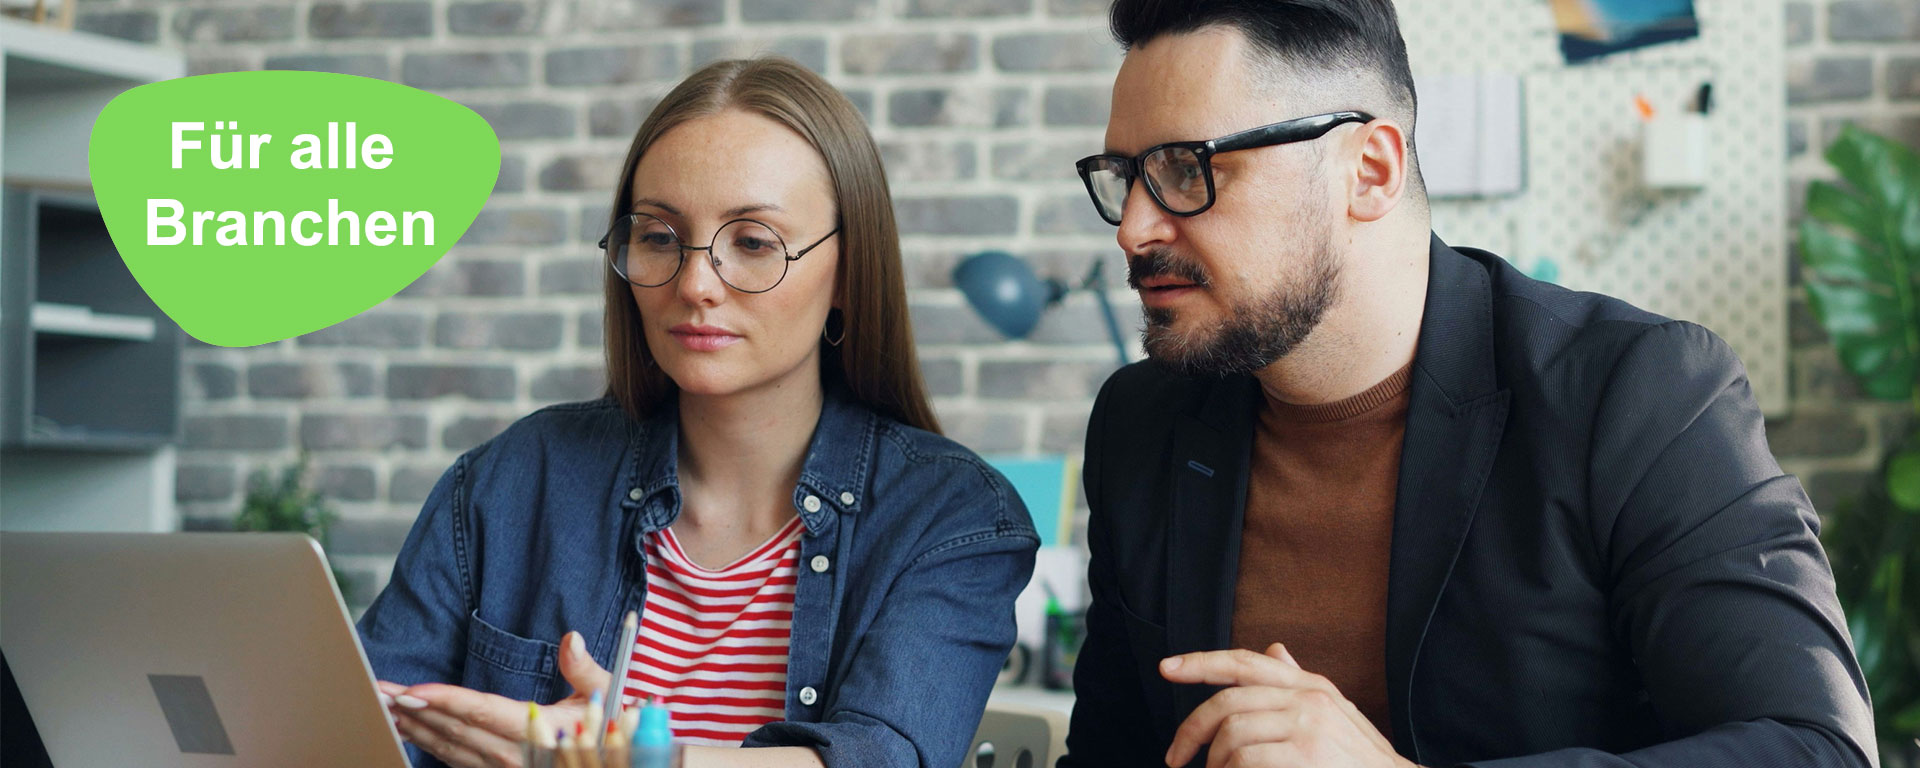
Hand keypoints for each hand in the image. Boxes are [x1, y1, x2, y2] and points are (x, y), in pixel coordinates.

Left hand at [379, 630, 614, 767]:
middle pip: (454, 728)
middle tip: (379, 689)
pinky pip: (452, 758)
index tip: (412, 690)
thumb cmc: (606, 727)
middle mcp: (512, 754)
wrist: (608, 761)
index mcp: (535, 730)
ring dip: (413, 724)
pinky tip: (409, 727)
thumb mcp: (604, 694)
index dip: (444, 701)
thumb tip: (572, 639)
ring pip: (447, 745)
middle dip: (414, 708)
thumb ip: (584, 669)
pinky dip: (426, 741)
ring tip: (385, 704)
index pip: (481, 712)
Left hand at [1159, 644, 1417, 767]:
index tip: (1166, 668)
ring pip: (1230, 736)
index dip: (1201, 662)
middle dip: (1191, 731)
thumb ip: (1300, 685)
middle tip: (1176, 757)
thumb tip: (1275, 649)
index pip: (1246, 662)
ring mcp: (1309, 726)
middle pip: (1226, 703)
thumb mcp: (1336, 717)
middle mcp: (1309, 699)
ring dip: (1215, 765)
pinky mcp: (1306, 755)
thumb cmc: (1362, 764)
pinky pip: (1243, 761)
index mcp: (1312, 687)